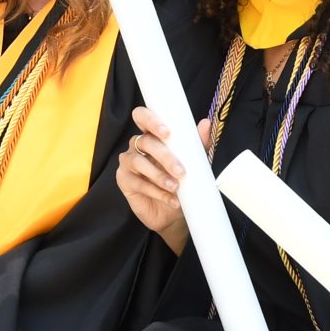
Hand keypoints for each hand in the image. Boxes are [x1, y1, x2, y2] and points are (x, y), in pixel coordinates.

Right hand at [114, 107, 210, 253]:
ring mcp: (128, 162)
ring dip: (160, 176)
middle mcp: (136, 145)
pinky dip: (156, 192)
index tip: (167, 132)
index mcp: (151, 134)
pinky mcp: (123, 180)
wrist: (173, 213)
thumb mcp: (193, 163)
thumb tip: (206, 123)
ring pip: (139, 163)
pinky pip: (138, 183)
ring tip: (176, 187)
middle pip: (145, 142)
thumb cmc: (180, 181)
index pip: (142, 116)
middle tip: (181, 170)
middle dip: (165, 156)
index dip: (151, 120)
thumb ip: (197, 144)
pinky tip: (171, 199)